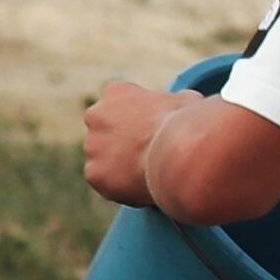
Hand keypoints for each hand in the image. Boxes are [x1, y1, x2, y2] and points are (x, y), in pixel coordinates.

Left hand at [81, 77, 183, 208]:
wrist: (179, 154)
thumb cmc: (188, 125)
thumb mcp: (187, 102)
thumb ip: (174, 104)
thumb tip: (183, 107)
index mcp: (116, 92)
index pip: (120, 103)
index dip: (139, 119)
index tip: (153, 131)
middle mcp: (95, 115)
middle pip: (107, 131)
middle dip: (123, 142)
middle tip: (149, 156)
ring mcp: (92, 146)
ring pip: (104, 158)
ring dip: (120, 166)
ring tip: (150, 174)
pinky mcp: (94, 174)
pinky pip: (105, 183)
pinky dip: (120, 187)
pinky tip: (143, 187)